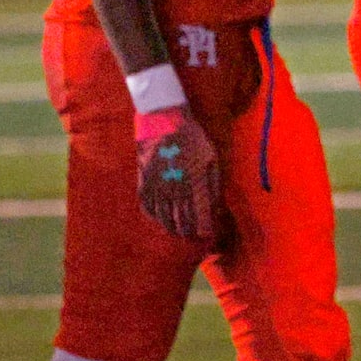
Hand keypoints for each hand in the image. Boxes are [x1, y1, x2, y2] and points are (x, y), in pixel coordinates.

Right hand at [136, 110, 223, 245]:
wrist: (164, 121)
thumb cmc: (193, 138)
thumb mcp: (211, 158)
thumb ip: (213, 184)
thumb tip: (216, 206)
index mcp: (195, 181)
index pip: (200, 214)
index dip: (205, 228)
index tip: (208, 236)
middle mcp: (175, 187)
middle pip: (182, 219)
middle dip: (190, 232)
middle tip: (195, 239)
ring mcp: (157, 186)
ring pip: (164, 217)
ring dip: (173, 228)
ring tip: (180, 234)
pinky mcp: (143, 182)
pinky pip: (148, 207)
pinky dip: (155, 218)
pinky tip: (160, 222)